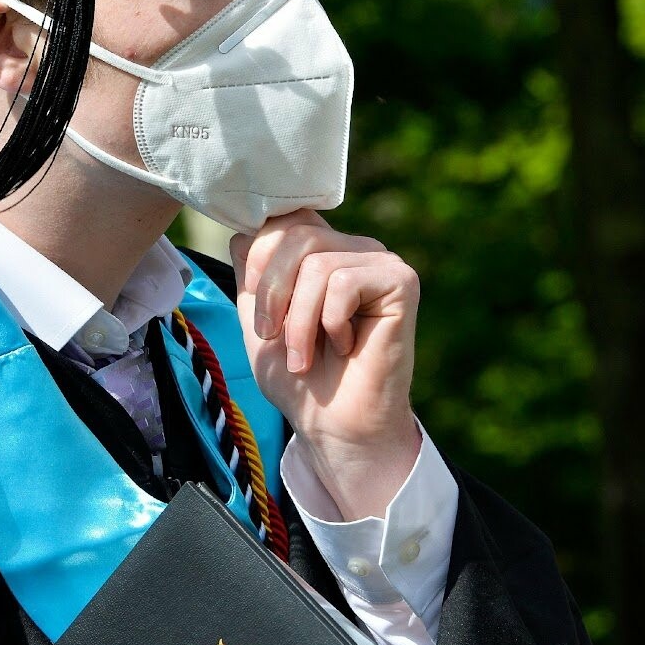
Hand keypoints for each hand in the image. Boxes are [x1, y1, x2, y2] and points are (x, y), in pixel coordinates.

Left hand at [228, 210, 421, 519]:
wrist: (333, 425)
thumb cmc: (300, 378)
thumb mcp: (259, 319)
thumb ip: (252, 275)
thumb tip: (243, 230)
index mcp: (321, 250)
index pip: (282, 219)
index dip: (257, 260)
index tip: (260, 315)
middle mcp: (352, 248)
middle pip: (296, 234)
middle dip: (271, 292)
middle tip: (270, 337)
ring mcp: (379, 261)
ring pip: (317, 262)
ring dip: (298, 320)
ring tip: (303, 357)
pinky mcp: (401, 281)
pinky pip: (344, 281)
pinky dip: (329, 322)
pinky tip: (344, 346)